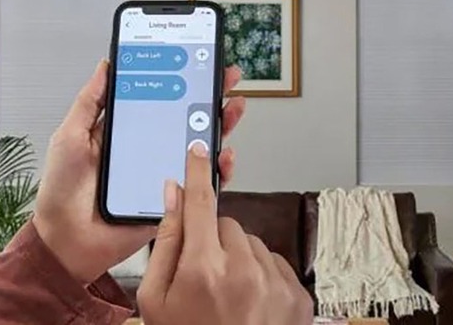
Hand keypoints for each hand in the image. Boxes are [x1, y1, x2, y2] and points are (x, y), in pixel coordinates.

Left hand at [33, 60, 245, 283]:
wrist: (67, 241)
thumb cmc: (62, 191)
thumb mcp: (70, 136)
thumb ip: (90, 102)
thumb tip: (105, 66)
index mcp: (127, 131)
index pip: (161, 99)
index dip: (181, 80)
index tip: (198, 61)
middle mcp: (149, 148)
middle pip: (187, 118)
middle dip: (211, 96)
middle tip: (226, 78)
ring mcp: (163, 172)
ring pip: (201, 146)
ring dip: (221, 125)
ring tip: (231, 109)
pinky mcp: (172, 198)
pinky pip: (202, 183)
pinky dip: (218, 169)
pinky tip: (221, 155)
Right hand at [137, 145, 313, 324]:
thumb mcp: (155, 302)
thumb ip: (164, 245)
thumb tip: (171, 196)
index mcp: (203, 268)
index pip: (199, 202)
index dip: (197, 171)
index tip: (200, 148)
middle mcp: (244, 268)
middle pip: (227, 225)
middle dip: (214, 240)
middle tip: (204, 275)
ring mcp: (276, 281)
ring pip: (253, 244)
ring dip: (239, 259)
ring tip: (229, 297)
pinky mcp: (298, 294)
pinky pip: (275, 264)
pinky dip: (262, 276)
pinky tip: (250, 305)